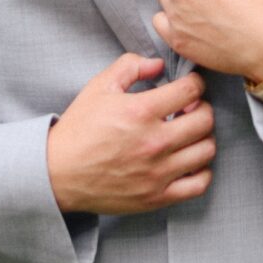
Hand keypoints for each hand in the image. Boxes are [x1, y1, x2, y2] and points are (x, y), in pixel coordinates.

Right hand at [45, 54, 213, 214]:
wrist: (55, 174)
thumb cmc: (78, 130)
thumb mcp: (99, 87)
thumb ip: (130, 66)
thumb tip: (158, 64)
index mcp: (140, 112)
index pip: (191, 90)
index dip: (195, 83)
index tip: (188, 87)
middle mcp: (153, 142)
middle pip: (205, 119)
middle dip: (201, 108)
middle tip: (189, 110)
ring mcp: (157, 173)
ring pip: (206, 150)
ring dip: (203, 138)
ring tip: (188, 135)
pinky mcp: (156, 197)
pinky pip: (198, 185)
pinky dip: (201, 172)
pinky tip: (188, 161)